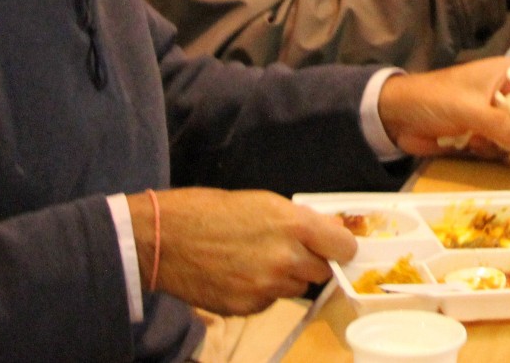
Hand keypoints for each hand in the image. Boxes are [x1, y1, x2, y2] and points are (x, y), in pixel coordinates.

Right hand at [131, 188, 354, 317]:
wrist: (165, 239)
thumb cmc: (212, 211)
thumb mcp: (264, 202)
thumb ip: (300, 220)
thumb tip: (330, 231)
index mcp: (294, 225)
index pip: (344, 247)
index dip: (341, 247)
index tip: (335, 247)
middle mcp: (287, 259)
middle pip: (321, 272)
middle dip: (311, 262)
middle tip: (288, 250)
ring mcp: (267, 287)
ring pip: (295, 288)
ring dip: (285, 278)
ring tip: (255, 260)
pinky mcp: (248, 307)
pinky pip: (269, 301)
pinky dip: (261, 291)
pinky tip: (239, 275)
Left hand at [377, 57, 509, 159]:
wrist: (396, 116)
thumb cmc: (433, 98)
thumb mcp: (469, 109)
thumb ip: (500, 123)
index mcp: (508, 73)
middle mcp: (506, 91)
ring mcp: (494, 114)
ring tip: (482, 141)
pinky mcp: (482, 133)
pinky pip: (502, 147)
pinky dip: (494, 152)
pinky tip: (471, 146)